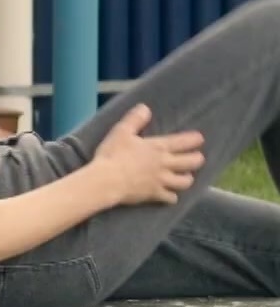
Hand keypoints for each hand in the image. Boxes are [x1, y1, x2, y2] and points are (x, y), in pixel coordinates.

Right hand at [89, 104, 204, 206]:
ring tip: (186, 177)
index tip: (199, 138)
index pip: (183, 142)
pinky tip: (170, 195)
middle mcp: (165, 164)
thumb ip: (134, 119)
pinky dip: (172, 196)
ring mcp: (161, 181)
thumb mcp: (121, 131)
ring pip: (185, 182)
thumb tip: (145, 107)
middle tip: (197, 158)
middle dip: (197, 159)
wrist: (107, 180)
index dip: (194, 140)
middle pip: (191, 162)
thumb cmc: (113, 154)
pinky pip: (171, 198)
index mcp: (158, 147)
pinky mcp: (155, 195)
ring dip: (187, 178)